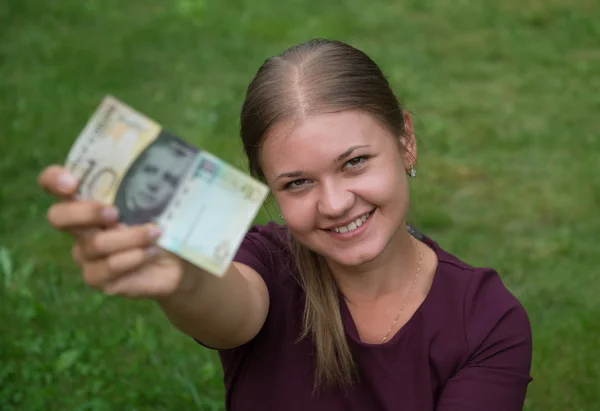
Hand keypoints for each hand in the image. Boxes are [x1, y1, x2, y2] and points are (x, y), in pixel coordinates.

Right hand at [38, 165, 190, 298]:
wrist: (179, 263)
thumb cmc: (165, 224)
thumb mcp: (160, 201)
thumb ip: (148, 184)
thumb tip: (156, 159)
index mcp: (90, 200)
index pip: (55, 185)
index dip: (53, 180)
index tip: (70, 182)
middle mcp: (81, 227)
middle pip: (58, 217)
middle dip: (85, 212)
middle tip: (115, 213)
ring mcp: (87, 255)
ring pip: (94, 244)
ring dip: (129, 237)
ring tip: (155, 233)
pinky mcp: (98, 278)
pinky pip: (108, 268)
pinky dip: (133, 258)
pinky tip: (150, 253)